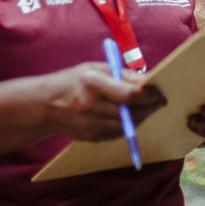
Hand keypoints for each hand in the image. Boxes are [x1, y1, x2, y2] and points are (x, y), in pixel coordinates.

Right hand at [42, 62, 165, 141]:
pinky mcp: (92, 137)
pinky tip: (130, 114)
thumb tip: (148, 80)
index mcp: (93, 83)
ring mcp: (91, 124)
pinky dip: (129, 124)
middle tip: (160, 99)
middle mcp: (92, 106)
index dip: (150, 94)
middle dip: (151, 106)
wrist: (44, 105)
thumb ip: (121, 74)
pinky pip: (118, 133)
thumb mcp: (95, 68)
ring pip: (128, 125)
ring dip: (142, 116)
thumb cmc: (73, 81)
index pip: (130, 94)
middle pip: (132, 112)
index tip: (159, 91)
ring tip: (148, 106)